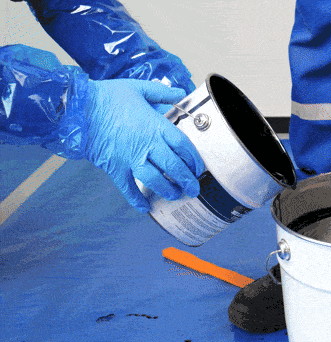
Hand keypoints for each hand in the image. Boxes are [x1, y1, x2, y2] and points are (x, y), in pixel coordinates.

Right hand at [84, 79, 204, 211]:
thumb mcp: (138, 88)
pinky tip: (145, 208)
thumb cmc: (106, 96)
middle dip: (187, 181)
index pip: (183, 146)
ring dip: (167, 190)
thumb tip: (180, 93)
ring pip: (155, 180)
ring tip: (175, 196)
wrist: (75, 108)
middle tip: (194, 190)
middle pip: (174, 167)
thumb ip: (161, 92)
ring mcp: (130, 158)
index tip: (198, 168)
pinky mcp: (114, 167)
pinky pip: (127, 188)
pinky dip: (136, 199)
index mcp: (155, 126)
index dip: (194, 159)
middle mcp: (147, 145)